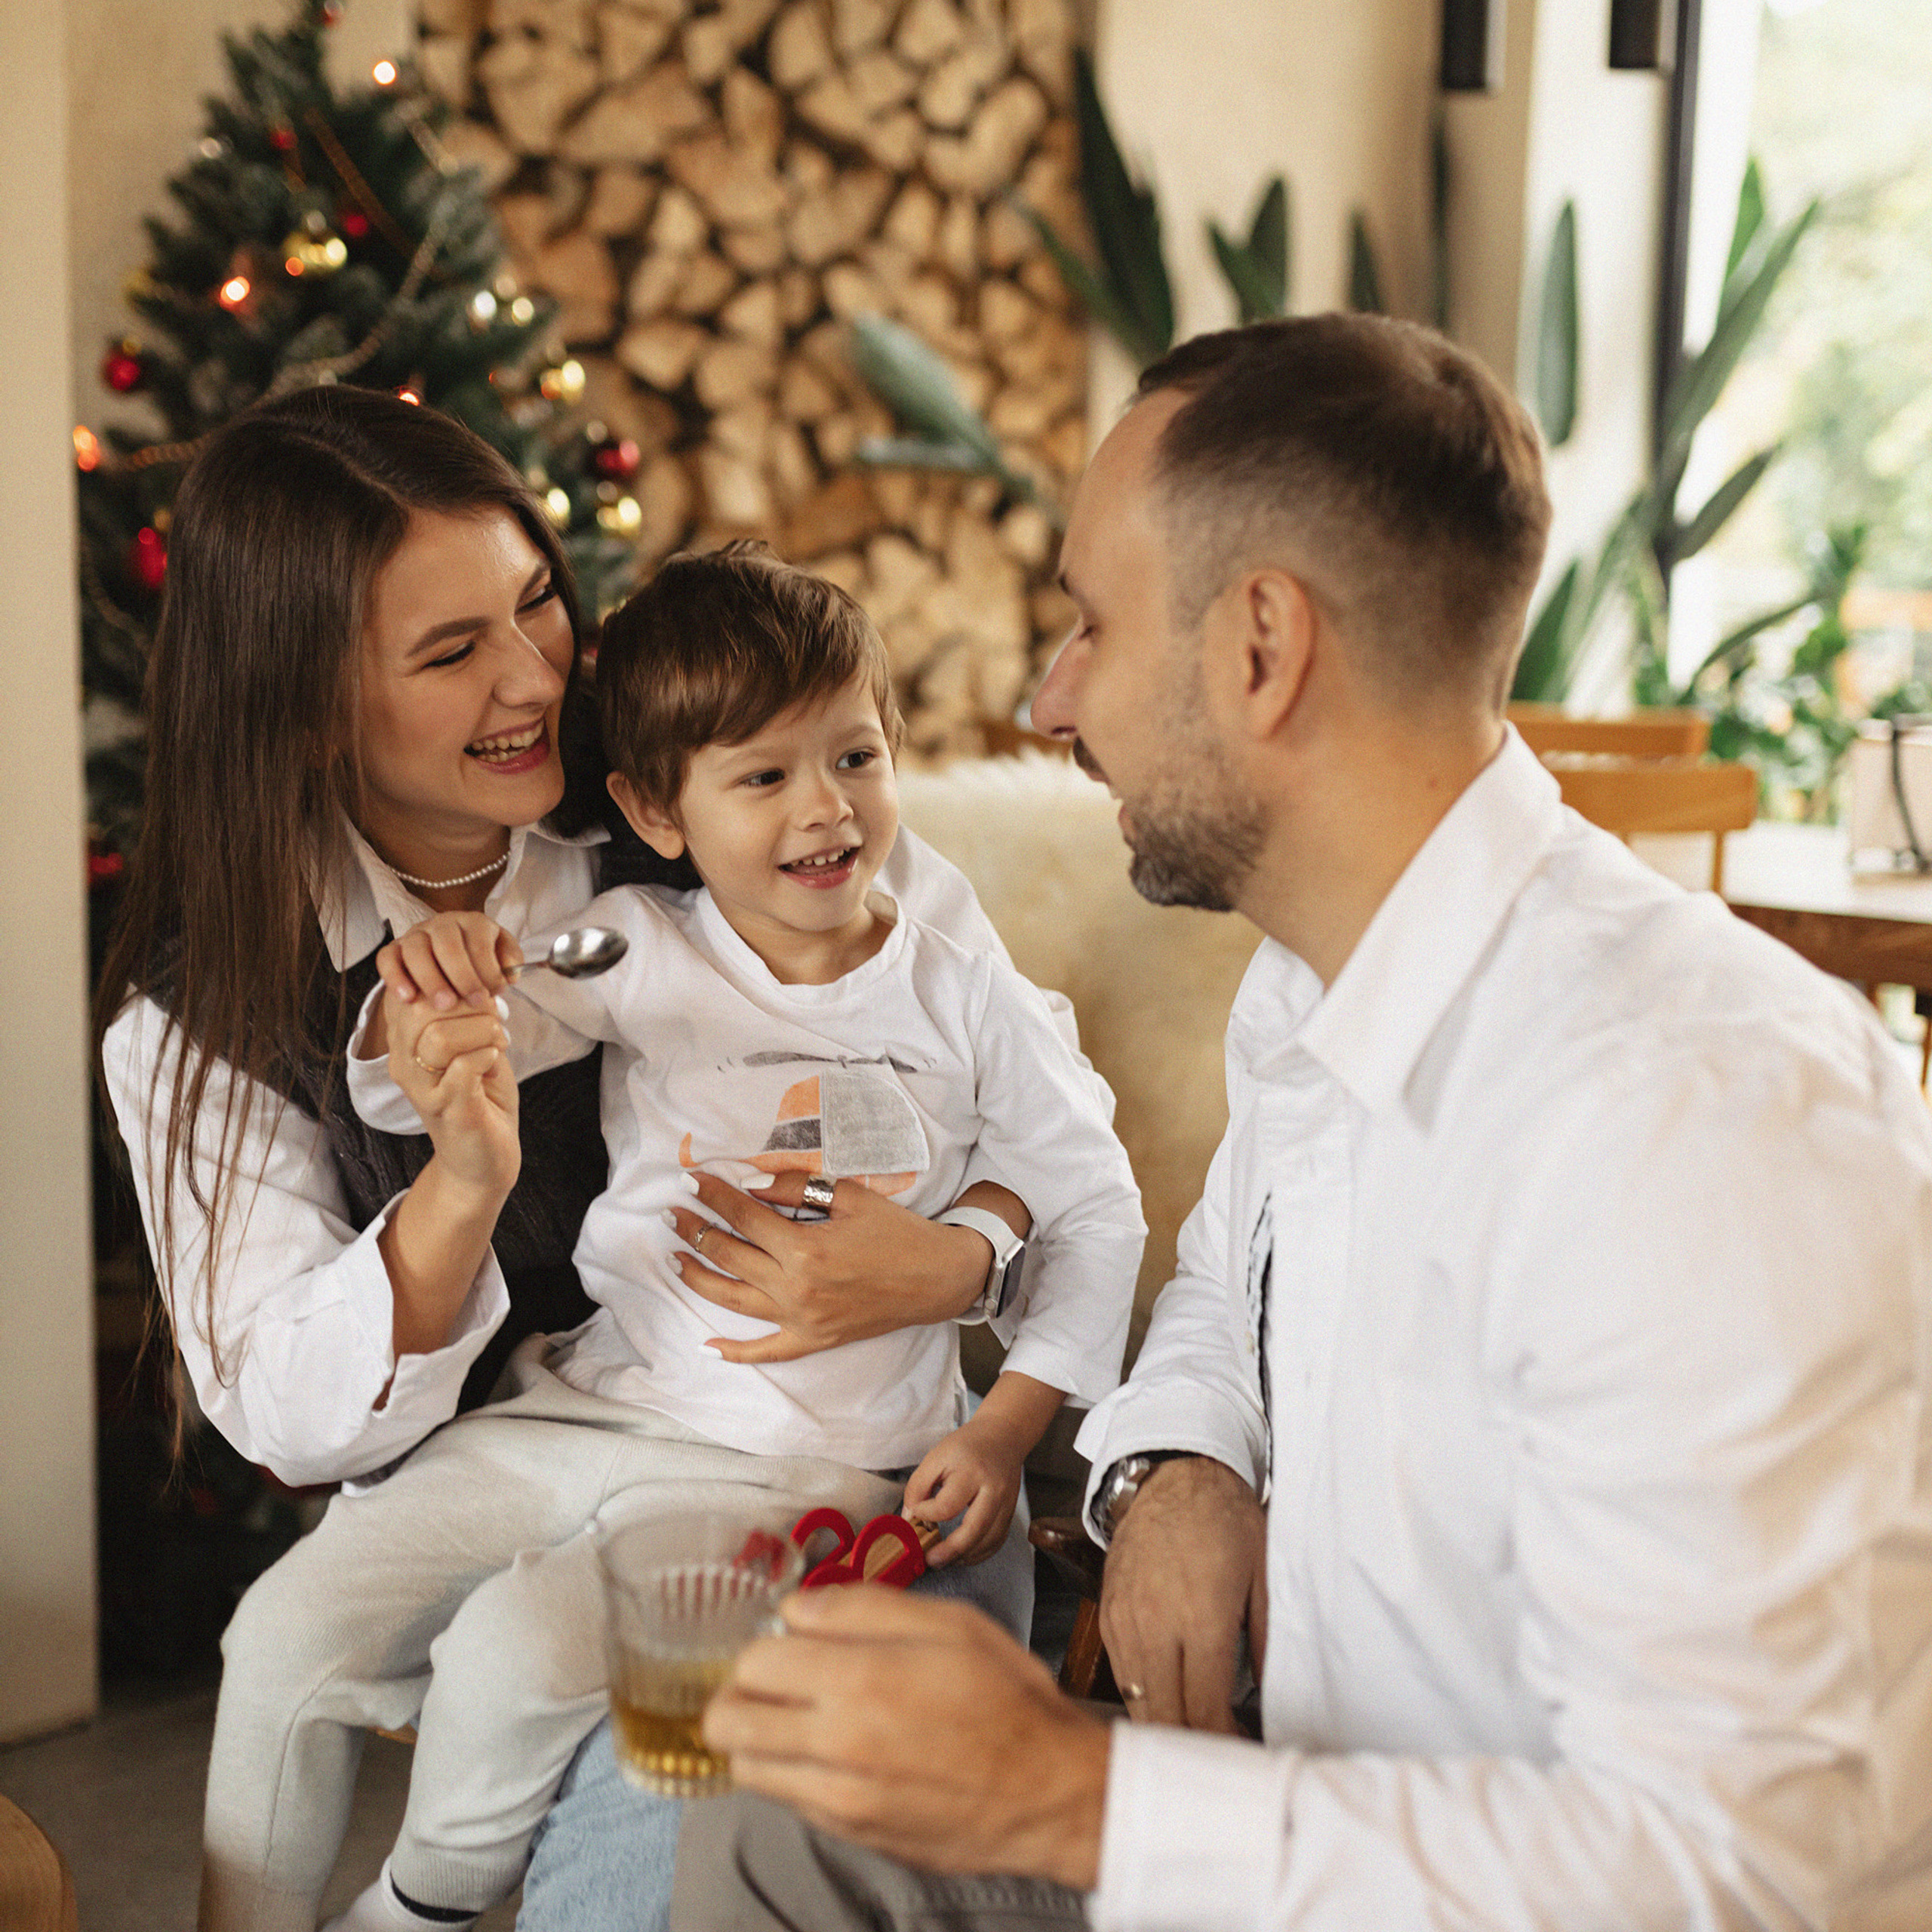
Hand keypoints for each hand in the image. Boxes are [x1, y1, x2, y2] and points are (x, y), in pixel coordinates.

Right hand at [375, 911, 521, 1016]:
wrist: (449, 962)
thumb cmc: (480, 962)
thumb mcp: (501, 957)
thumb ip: (510, 962)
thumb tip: (510, 974)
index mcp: (472, 922)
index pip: (478, 941)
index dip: (487, 968)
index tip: (494, 993)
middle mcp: (442, 923)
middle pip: (447, 943)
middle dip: (462, 975)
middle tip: (472, 1002)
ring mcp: (415, 934)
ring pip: (416, 949)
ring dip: (430, 978)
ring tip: (443, 1005)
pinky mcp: (394, 948)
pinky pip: (387, 958)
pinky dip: (395, 977)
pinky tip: (407, 999)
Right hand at [381, 987, 518, 1197]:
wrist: (484, 1158)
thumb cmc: (480, 1096)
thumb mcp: (468, 1044)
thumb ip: (462, 1013)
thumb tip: (474, 976)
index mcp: (405, 1042)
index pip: (414, 991)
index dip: (453, 985)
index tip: (480, 1002)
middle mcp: (403, 1064)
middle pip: (424, 1009)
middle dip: (470, 1006)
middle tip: (493, 1024)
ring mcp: (423, 1088)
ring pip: (440, 1037)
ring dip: (482, 1032)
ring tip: (496, 1044)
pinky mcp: (447, 1108)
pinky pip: (464, 1066)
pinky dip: (488, 1056)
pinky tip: (494, 1064)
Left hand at [666, 1172, 1001, 1363]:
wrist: (937, 1277)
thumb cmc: (897, 1232)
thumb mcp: (850, 1196)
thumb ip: (797, 1188)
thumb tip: (751, 1184)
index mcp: (805, 1248)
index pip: (743, 1216)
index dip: (713, 1195)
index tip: (690, 1180)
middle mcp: (796, 1288)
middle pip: (729, 1256)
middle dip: (695, 1230)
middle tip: (672, 1212)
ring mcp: (801, 1319)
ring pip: (733, 1300)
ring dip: (697, 1277)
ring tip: (673, 1259)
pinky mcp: (813, 1341)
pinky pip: (766, 1351)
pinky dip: (734, 1352)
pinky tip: (706, 1345)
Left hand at [703, 1586, 1109, 1890]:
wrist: (1048, 1792)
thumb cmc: (1008, 1700)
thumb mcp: (951, 1624)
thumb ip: (864, 1607)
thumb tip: (797, 1607)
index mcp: (863, 1680)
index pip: (755, 1660)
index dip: (768, 1642)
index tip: (792, 1641)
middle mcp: (838, 1744)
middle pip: (728, 1719)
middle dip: (742, 1690)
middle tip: (778, 1679)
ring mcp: (838, 1798)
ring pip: (745, 1765)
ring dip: (758, 1734)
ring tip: (800, 1717)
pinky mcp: (849, 1832)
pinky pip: (785, 1798)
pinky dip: (791, 1772)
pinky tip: (834, 1753)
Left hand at [902, 1423, 1021, 1567]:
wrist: (1003, 1435)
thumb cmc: (966, 1446)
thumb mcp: (936, 1456)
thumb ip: (918, 1486)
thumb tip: (909, 1518)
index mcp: (971, 1472)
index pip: (946, 1506)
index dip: (926, 1514)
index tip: (916, 1512)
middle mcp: (993, 1490)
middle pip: (974, 1530)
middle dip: (950, 1550)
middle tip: (930, 1560)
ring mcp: (1006, 1503)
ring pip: (989, 1540)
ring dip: (965, 1556)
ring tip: (944, 1560)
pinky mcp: (1011, 1512)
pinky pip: (998, 1541)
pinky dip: (980, 1553)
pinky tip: (963, 1554)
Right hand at [1098, 1455, 1266, 1733]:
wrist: (1174, 1475)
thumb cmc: (1224, 1519)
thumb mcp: (1263, 1574)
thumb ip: (1265, 1640)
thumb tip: (1267, 1696)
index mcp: (1201, 1618)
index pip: (1205, 1712)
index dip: (1222, 1742)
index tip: (1240, 1749)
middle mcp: (1157, 1625)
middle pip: (1166, 1718)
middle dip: (1193, 1746)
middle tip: (1219, 1752)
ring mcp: (1126, 1620)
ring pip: (1138, 1702)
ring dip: (1165, 1725)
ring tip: (1196, 1731)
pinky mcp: (1108, 1614)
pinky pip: (1122, 1673)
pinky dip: (1143, 1695)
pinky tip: (1168, 1696)